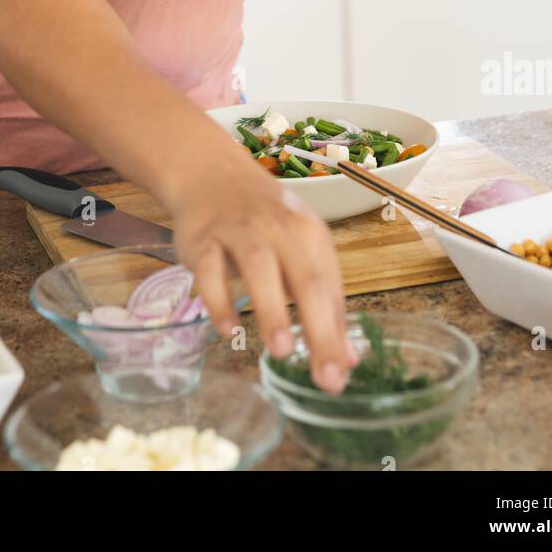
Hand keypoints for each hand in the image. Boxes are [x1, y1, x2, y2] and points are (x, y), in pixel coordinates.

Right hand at [171, 160, 357, 392]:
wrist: (211, 175)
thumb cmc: (263, 222)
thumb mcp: (299, 250)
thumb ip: (323, 304)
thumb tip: (348, 360)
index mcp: (309, 233)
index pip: (329, 286)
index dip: (336, 333)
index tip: (339, 376)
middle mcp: (278, 229)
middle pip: (305, 278)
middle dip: (317, 328)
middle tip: (324, 376)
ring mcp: (239, 231)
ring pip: (259, 267)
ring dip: (272, 309)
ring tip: (282, 351)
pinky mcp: (203, 239)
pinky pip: (210, 270)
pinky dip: (218, 299)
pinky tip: (228, 330)